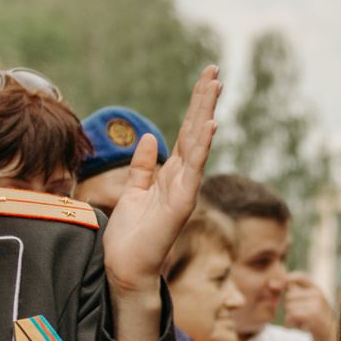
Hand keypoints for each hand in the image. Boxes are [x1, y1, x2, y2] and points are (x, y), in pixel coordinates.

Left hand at [102, 66, 221, 340]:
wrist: (125, 270)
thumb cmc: (129, 238)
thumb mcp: (133, 193)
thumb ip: (142, 167)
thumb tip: (148, 139)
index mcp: (171, 175)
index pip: (185, 133)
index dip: (194, 105)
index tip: (205, 78)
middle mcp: (182, 180)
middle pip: (194, 131)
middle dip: (203, 100)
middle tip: (214, 70)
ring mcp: (184, 191)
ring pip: (197, 145)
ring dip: (206, 114)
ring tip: (215, 86)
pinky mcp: (181, 205)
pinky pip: (192, 171)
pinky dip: (201, 147)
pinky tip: (208, 125)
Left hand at [282, 272, 336, 340]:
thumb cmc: (320, 325)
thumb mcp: (313, 307)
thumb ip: (301, 296)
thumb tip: (286, 286)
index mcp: (317, 290)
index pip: (300, 276)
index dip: (287, 279)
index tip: (276, 286)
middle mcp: (317, 294)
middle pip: (289, 296)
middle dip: (289, 308)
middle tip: (300, 318)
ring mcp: (315, 303)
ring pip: (288, 307)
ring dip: (290, 318)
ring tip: (302, 323)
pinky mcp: (312, 314)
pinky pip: (290, 315)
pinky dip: (291, 324)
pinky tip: (301, 328)